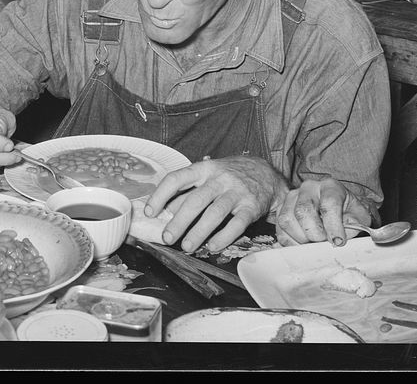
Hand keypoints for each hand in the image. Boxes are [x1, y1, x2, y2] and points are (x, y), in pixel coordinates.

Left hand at [143, 155, 288, 252]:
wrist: (266, 173)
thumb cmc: (228, 175)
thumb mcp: (207, 175)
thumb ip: (187, 190)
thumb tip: (164, 210)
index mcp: (203, 168)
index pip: (176, 179)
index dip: (161, 195)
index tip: (150, 212)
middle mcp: (219, 179)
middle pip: (195, 200)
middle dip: (178, 221)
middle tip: (167, 237)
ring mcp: (236, 192)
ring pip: (214, 213)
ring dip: (198, 232)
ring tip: (186, 246)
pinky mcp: (252, 207)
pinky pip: (236, 224)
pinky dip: (223, 237)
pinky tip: (212, 246)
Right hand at [274, 178, 371, 246]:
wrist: (335, 208)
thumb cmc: (347, 212)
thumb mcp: (359, 216)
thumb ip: (356, 224)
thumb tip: (340, 237)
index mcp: (330, 186)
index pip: (329, 203)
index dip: (333, 225)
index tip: (338, 241)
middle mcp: (308, 188)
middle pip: (303, 211)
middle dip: (315, 233)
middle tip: (325, 242)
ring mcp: (291, 198)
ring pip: (287, 220)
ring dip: (301, 238)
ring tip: (314, 244)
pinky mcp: (281, 210)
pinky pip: (280, 230)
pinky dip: (291, 243)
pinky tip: (303, 245)